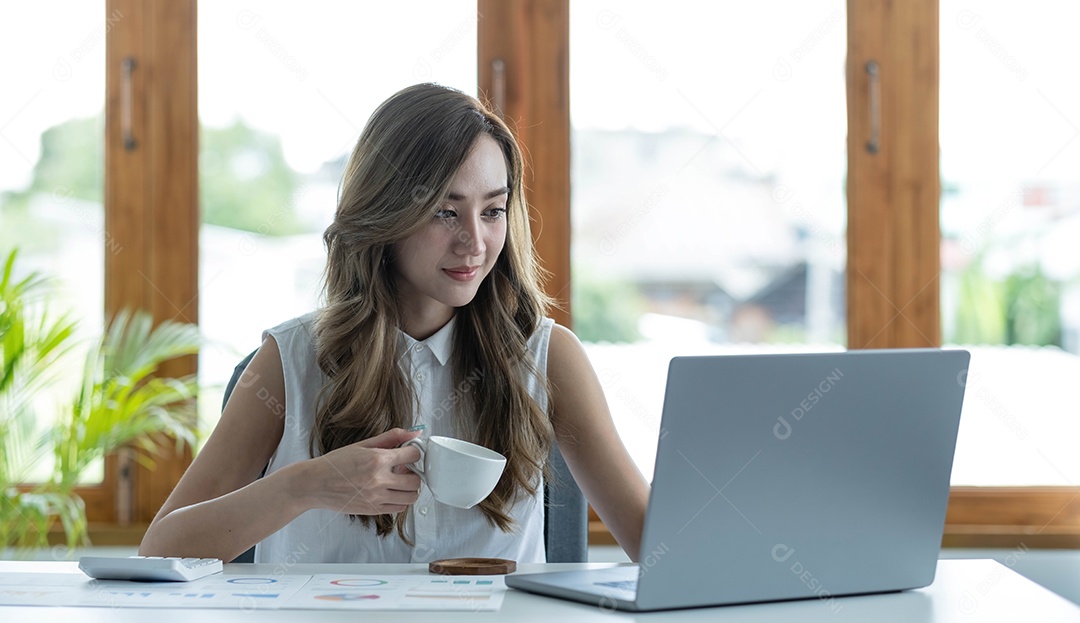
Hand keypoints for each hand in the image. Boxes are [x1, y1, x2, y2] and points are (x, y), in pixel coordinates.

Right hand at [307, 428, 422, 514]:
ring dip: (410, 488)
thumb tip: (413, 433)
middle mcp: (379, 480)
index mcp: (377, 460)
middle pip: (416, 480)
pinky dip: (401, 500)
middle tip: (407, 469)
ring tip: (401, 481)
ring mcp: (377, 497)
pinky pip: (399, 508)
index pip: (413, 456)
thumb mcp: (363, 444)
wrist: (315, 484)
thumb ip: (390, 437)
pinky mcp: (373, 510)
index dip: (414, 453)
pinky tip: (392, 492)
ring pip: (411, 497)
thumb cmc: (336, 464)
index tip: (410, 453)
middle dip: (415, 473)